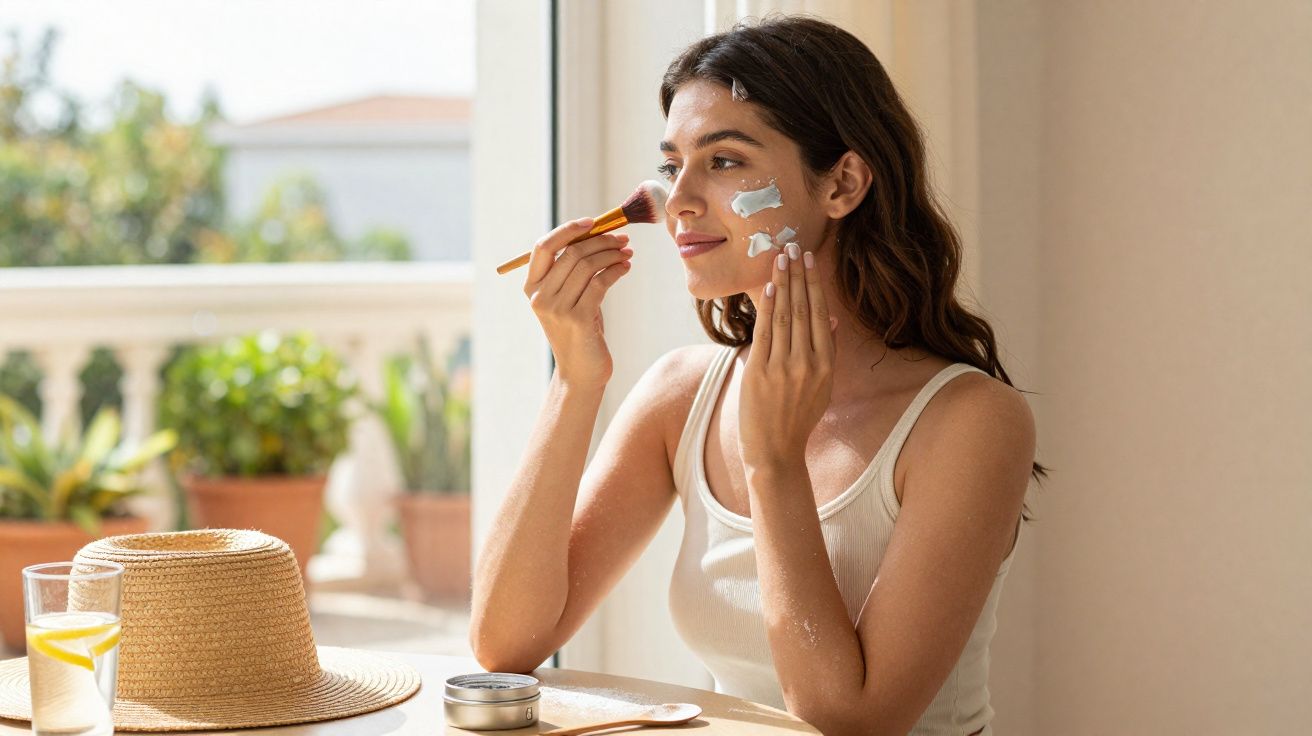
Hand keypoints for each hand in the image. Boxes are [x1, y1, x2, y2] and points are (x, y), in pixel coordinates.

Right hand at [523, 218, 633, 388]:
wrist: (582, 371)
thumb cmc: (580, 330)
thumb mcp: (570, 297)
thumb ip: (574, 270)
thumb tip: (598, 231)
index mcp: (531, 287)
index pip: (543, 246)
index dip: (568, 229)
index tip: (593, 221)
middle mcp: (540, 297)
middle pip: (571, 253)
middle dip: (601, 241)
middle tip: (622, 239)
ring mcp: (557, 309)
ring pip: (588, 265)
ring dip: (612, 254)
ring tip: (627, 253)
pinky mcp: (578, 319)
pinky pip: (601, 282)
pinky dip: (617, 270)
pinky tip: (626, 268)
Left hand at [737, 243, 837, 472]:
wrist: (775, 452)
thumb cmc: (797, 418)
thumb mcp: (821, 386)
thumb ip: (825, 350)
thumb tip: (828, 316)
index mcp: (826, 365)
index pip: (819, 315)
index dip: (813, 284)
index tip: (808, 260)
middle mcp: (808, 363)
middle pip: (803, 309)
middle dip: (797, 275)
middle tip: (793, 246)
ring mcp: (784, 368)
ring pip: (784, 316)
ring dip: (782, 284)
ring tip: (780, 258)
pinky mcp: (760, 373)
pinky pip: (765, 333)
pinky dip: (766, 308)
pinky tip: (768, 287)